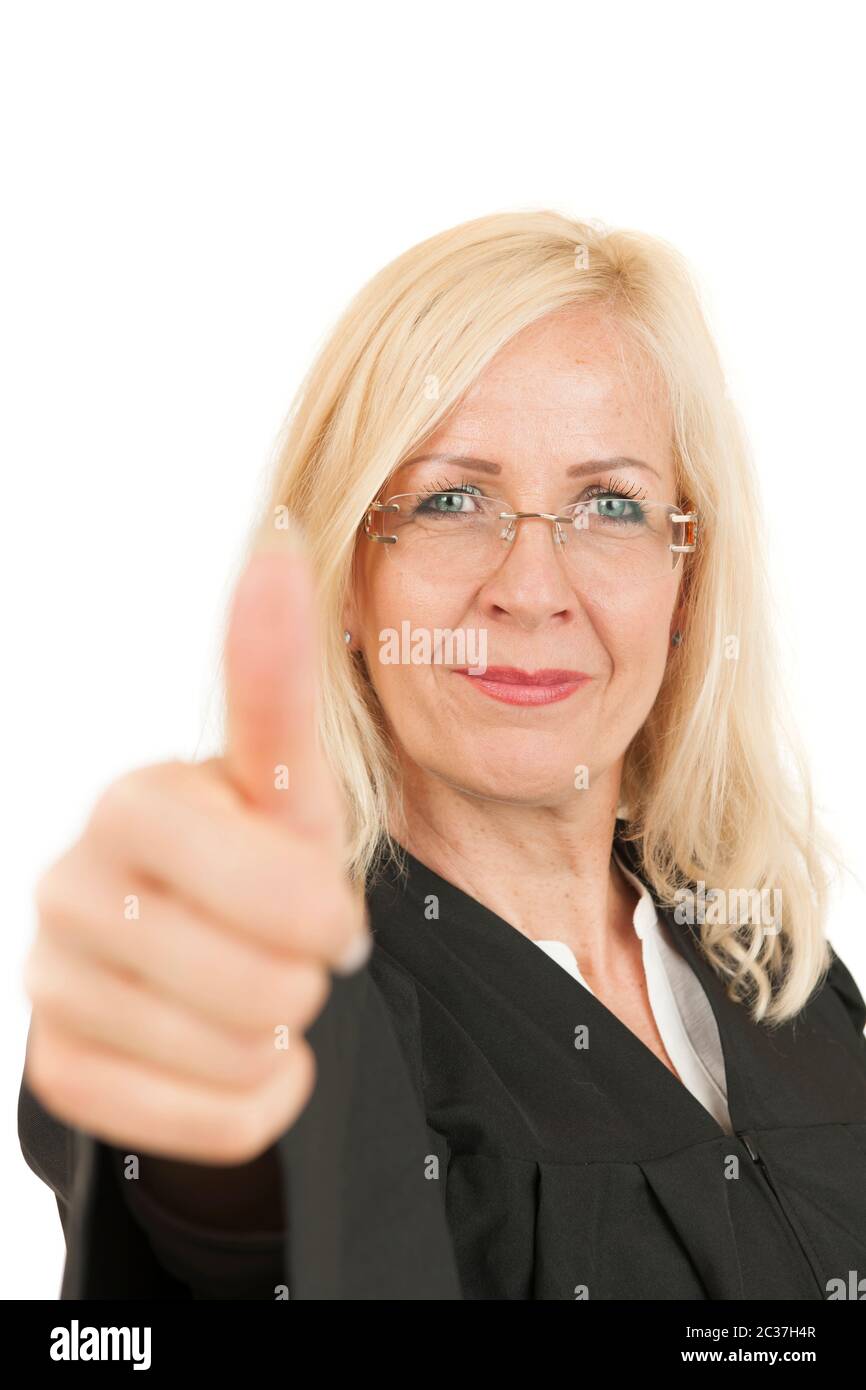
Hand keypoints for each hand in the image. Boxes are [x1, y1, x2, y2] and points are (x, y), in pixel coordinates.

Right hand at [23, 531, 368, 1164]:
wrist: (196, 958)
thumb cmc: (252, 859)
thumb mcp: (285, 785)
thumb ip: (277, 680)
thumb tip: (275, 544)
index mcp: (132, 804)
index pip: (275, 887)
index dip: (323, 913)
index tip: (326, 912)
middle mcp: (67, 885)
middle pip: (260, 981)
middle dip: (306, 977)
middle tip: (291, 958)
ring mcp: (49, 983)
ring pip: (231, 1055)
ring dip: (280, 1038)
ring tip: (259, 999)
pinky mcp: (57, 1071)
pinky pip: (202, 1122)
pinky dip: (251, 1105)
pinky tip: (236, 1057)